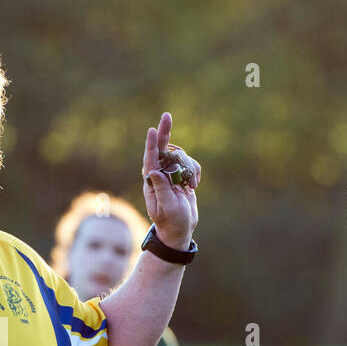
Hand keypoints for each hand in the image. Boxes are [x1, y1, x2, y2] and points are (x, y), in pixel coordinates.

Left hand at [141, 112, 199, 249]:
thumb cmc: (171, 222)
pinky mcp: (181, 175)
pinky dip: (196, 172)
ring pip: (181, 157)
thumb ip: (161, 188)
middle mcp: (159, 174)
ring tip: (191, 185)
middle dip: (165, 132)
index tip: (153, 130)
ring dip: (189, 167)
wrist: (180, 230)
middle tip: (166, 115)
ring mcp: (170, 173)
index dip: (152, 144)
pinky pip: (191, 164)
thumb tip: (152, 170)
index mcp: (151, 181)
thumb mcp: (166, 207)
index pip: (150, 158)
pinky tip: (194, 186)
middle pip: (162, 149)